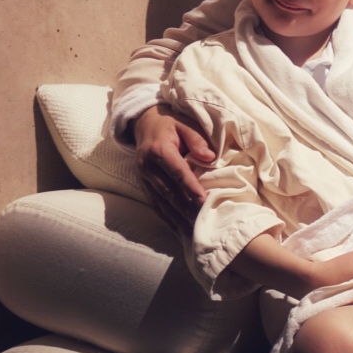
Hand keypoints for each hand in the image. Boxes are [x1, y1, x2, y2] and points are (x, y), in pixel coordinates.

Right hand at [134, 104, 215, 230]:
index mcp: (159, 150)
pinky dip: (166, 216)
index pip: (177, 171)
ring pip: (160, 200)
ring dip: (176, 216)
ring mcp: (142, 176)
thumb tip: (210, 157)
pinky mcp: (143, 184)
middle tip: (200, 220)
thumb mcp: (185, 124)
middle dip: (185, 206)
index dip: (190, 186)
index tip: (203, 199)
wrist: (144, 123)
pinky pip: (155, 203)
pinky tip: (177, 227)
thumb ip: (197, 139)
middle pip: (168, 190)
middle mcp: (147, 166)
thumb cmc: (171, 123)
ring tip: (191, 229)